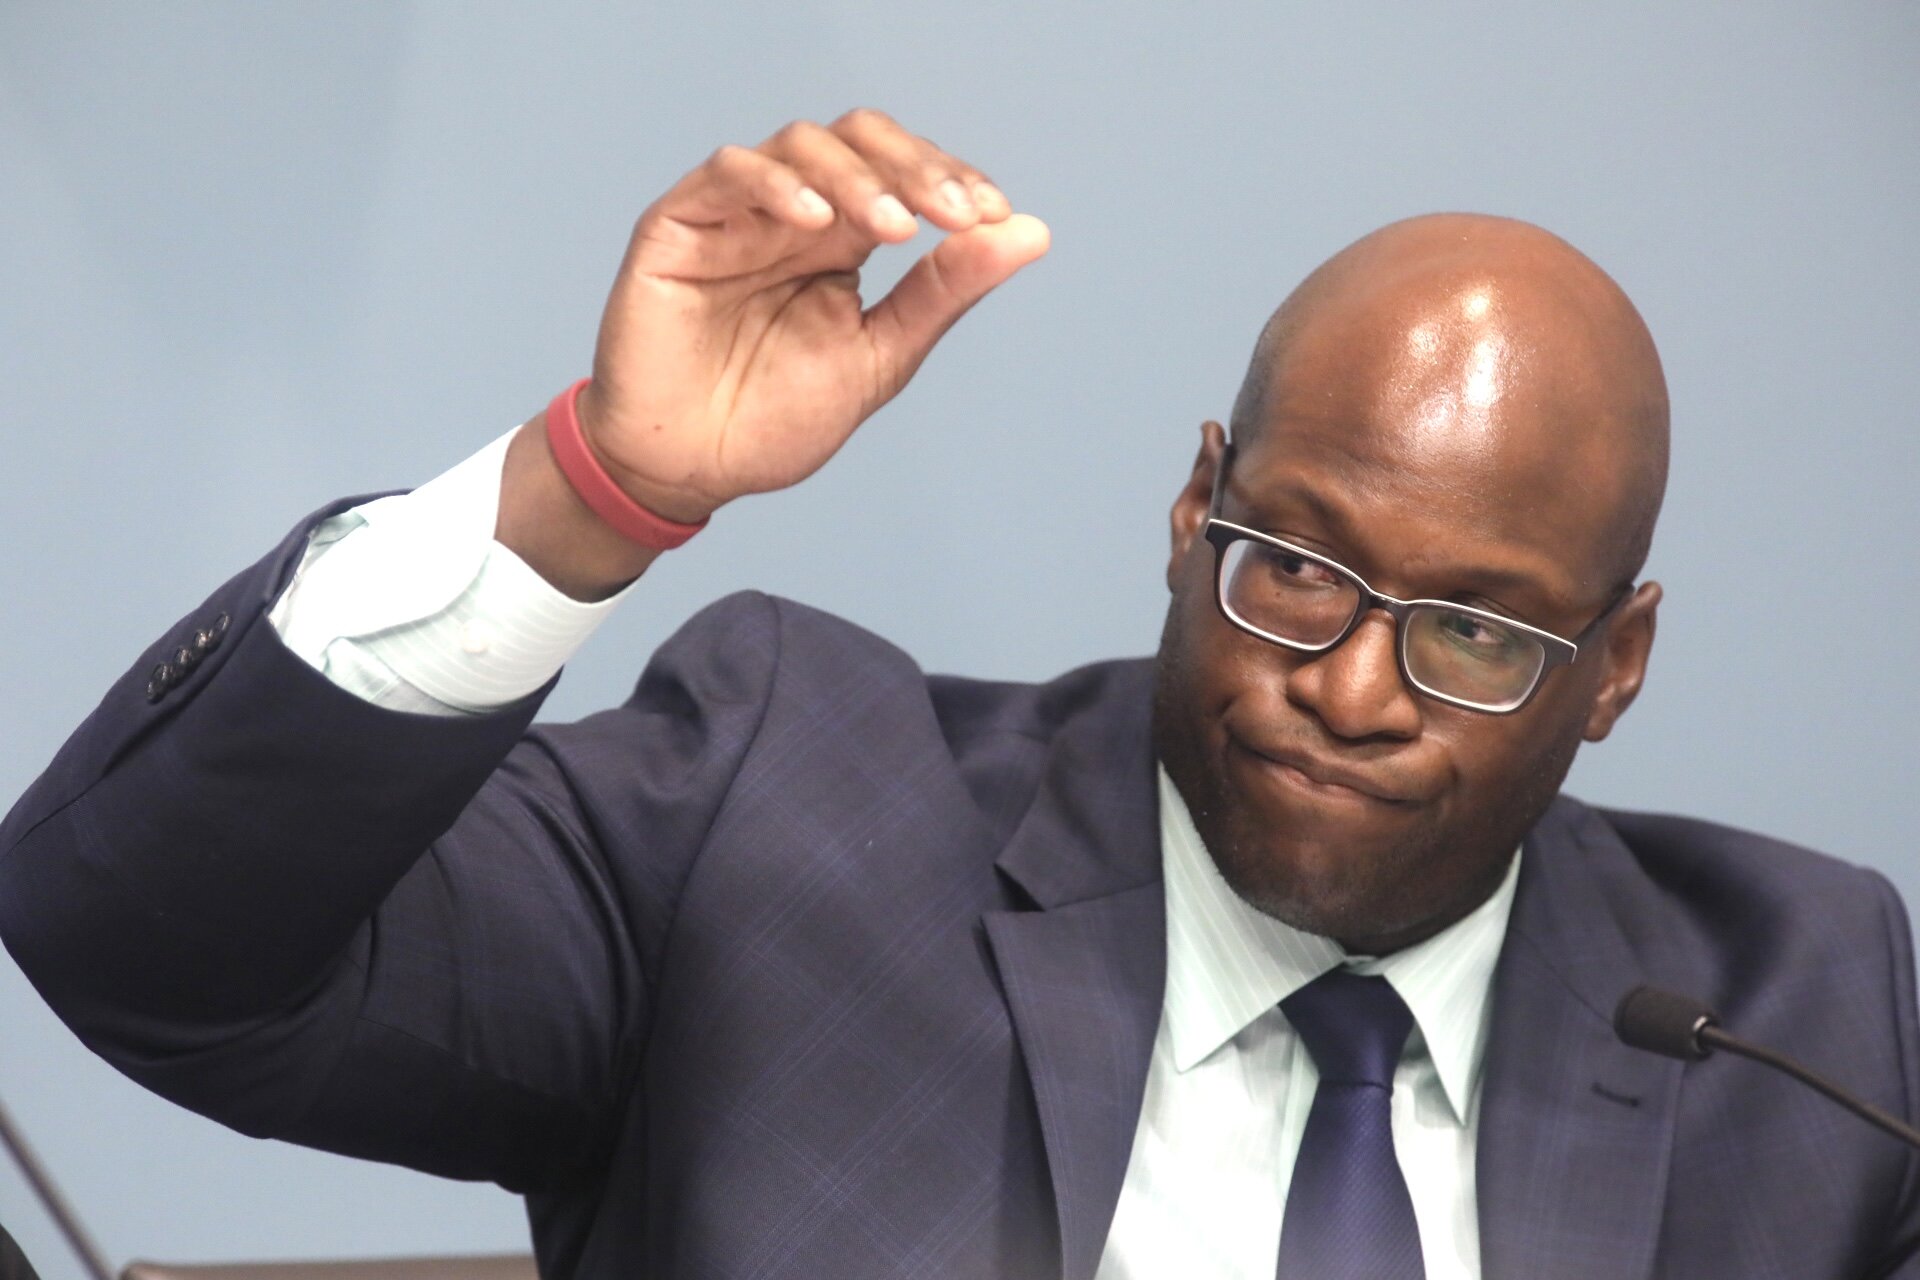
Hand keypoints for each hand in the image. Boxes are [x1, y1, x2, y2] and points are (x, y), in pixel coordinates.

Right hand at [576, 108, 1050, 522]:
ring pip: (802, 145)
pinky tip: (817, 220)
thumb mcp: (879, 356)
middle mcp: (792, 213)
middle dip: (916, 167)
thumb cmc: (772, 419)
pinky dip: (778, 185)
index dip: (952, 181)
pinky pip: (729, 173)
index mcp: (842, 240)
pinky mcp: (679, 224)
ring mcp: (736, 213)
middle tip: (957, 213)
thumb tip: (1029, 233)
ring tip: (895, 227)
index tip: (993, 216)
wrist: (689, 470)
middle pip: (859, 141)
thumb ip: (944, 292)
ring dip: (859, 176)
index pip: (903, 174)